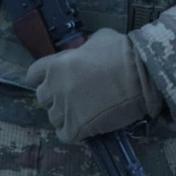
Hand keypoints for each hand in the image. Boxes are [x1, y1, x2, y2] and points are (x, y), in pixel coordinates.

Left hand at [24, 27, 162, 143]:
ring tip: (82, 112)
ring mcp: (65, 109)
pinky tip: (85, 126)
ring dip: (64, 116)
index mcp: (56, 64)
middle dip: (54, 97)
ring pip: (53, 118)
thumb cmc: (122, 52)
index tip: (53, 81)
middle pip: (42, 98)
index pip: (33, 75)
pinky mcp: (77, 128)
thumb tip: (83, 53)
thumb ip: (82, 49)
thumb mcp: (97, 40)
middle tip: (72, 97)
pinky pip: (64, 135)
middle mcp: (55, 87)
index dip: (42, 78)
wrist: (142, 75)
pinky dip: (72, 132)